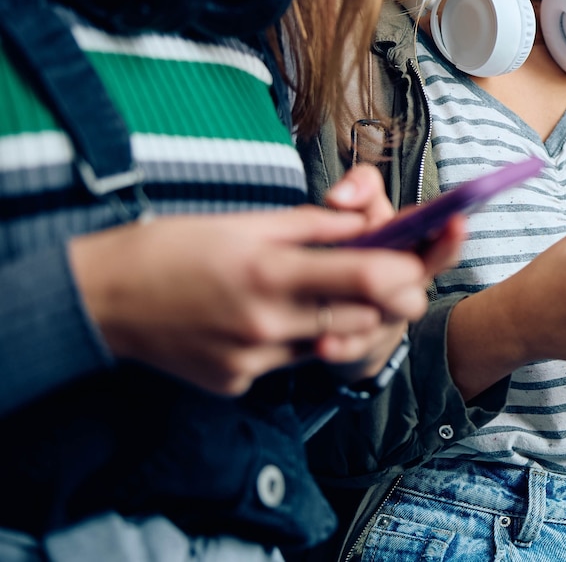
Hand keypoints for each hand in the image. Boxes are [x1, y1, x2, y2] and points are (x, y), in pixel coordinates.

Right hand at [69, 166, 462, 395]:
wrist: (101, 299)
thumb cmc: (171, 248)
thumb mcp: (244, 222)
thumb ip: (313, 227)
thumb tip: (367, 225)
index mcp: (270, 269)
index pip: (368, 276)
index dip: (409, 268)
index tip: (423, 257)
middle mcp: (267, 320)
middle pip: (364, 319)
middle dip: (384, 299)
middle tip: (385, 276)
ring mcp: (253, 358)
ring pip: (331, 342)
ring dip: (341, 319)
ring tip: (314, 291)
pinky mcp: (239, 383)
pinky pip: (289, 362)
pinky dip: (293, 340)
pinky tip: (259, 319)